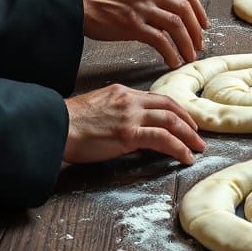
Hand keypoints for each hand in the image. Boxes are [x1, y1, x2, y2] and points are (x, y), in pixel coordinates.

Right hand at [64, 85, 204, 165]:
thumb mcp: (97, 108)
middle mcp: (130, 101)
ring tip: (198, 148)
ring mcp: (131, 116)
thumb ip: (116, 112)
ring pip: (171, 121)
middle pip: (170, 107)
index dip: (175, 110)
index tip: (185, 120)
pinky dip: (178, 147)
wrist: (53, 125)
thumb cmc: (67, 122)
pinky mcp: (128, 133)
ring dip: (188, 135)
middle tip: (198, 134)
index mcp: (123, 93)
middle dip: (188, 121)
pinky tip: (185, 157)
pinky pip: (161, 138)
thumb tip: (127, 127)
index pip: (157, 99)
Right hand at [79, 0, 208, 68]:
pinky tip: (173, 61)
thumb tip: (167, 7)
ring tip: (190, 55)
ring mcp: (141, 7)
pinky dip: (171, 52)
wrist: (75, 3)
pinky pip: (160, 40)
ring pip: (176, 25)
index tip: (203, 23)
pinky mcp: (132, 25)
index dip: (198, 9)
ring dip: (187, 42)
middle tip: (200, 43)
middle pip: (185, 8)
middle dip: (197, 29)